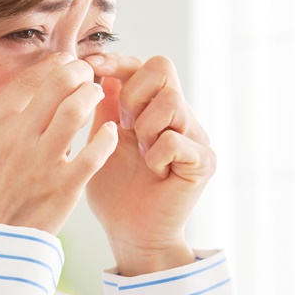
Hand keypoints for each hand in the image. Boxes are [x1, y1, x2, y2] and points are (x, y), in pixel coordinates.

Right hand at [0, 52, 118, 234]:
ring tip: (96, 93)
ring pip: (78, 111)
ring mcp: (44, 163)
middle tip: (86, 71)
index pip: (31, 78)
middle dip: (78, 70)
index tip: (63, 61)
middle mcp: (19, 138)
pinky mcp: (65, 188)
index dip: (53, 63)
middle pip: (59, 85)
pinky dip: (105, 137)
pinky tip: (107, 130)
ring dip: (92, 94)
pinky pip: (95, 153)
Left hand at [83, 53, 215, 275]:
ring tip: (141, 153)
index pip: (144, 65)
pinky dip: (156, 155)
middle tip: (124, 125)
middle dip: (134, 92)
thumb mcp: (101, 141)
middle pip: (163, 67)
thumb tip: (98, 70)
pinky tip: (153, 172)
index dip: (117, 60)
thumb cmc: (114, 190)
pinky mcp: (203, 162)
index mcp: (154, 108)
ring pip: (170, 102)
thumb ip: (104, 107)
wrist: (129, 234)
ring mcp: (195, 137)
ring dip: (145, 127)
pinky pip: (176, 140)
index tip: (90, 66)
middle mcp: (179, 116)